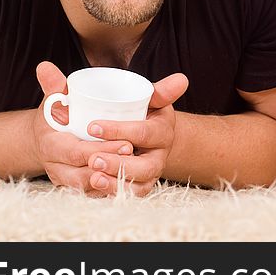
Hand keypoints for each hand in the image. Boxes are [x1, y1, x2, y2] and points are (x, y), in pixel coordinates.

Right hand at [32, 61, 135, 195]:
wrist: (49, 135)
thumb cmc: (56, 112)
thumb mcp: (56, 97)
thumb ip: (56, 84)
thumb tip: (44, 65)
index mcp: (50, 144)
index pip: (77, 153)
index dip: (101, 150)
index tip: (127, 143)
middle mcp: (57, 168)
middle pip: (86, 174)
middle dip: (113, 165)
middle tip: (136, 151)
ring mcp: (68, 182)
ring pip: (93, 189)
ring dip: (115, 182)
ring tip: (137, 168)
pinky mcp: (79, 190)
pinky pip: (96, 196)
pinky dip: (112, 191)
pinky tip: (130, 182)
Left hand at [83, 72, 187, 195]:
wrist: (147, 133)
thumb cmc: (145, 111)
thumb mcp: (152, 98)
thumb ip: (161, 90)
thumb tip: (182, 79)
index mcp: (164, 130)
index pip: (144, 132)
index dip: (119, 131)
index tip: (93, 126)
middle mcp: (160, 155)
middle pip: (145, 166)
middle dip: (118, 164)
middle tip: (93, 159)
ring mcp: (151, 172)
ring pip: (138, 184)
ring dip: (114, 182)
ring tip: (93, 176)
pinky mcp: (140, 185)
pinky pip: (130, 195)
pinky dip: (113, 192)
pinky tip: (96, 185)